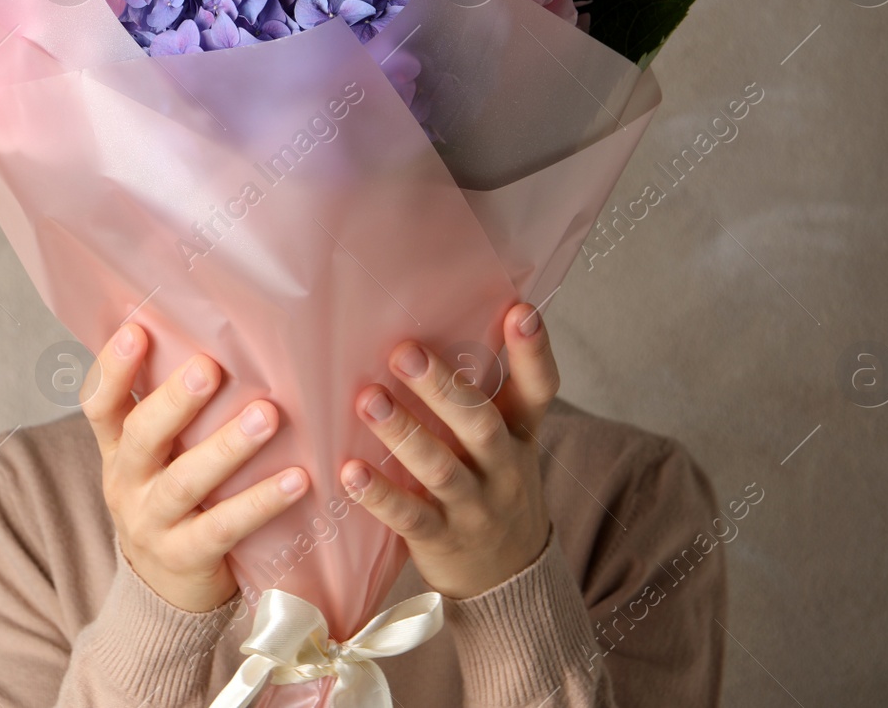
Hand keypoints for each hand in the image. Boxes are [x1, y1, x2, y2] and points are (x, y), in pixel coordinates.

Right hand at [81, 322, 309, 612]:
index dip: (113, 369)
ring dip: (227, 446)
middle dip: (173, 401)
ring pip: (185, 481)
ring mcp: (152, 523)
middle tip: (208, 367)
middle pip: (141, 437)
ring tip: (267, 415)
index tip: (135, 330)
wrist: (163, 592)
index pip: (100, 404)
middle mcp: (126, 483)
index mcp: (116, 450)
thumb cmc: (171, 501)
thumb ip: (170, 412)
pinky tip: (297, 479)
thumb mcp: (154, 459)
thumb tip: (216, 338)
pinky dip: (261, 501)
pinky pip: (225, 527)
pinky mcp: (186, 557)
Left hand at [340, 303, 558, 599]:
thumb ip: (483, 393)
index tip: (520, 311)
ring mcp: (473, 506)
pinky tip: (349, 471)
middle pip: (481, 425)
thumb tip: (444, 314)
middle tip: (404, 352)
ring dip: (403, 433)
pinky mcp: (440, 538)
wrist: (508, 577)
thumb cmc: (492, 484)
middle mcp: (503, 467)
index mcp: (520, 432)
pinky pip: (409, 516)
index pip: (539, 388)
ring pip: (441, 468)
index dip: (533, 352)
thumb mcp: (506, 440)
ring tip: (367, 400)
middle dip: (443, 388)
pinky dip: (379, 494)